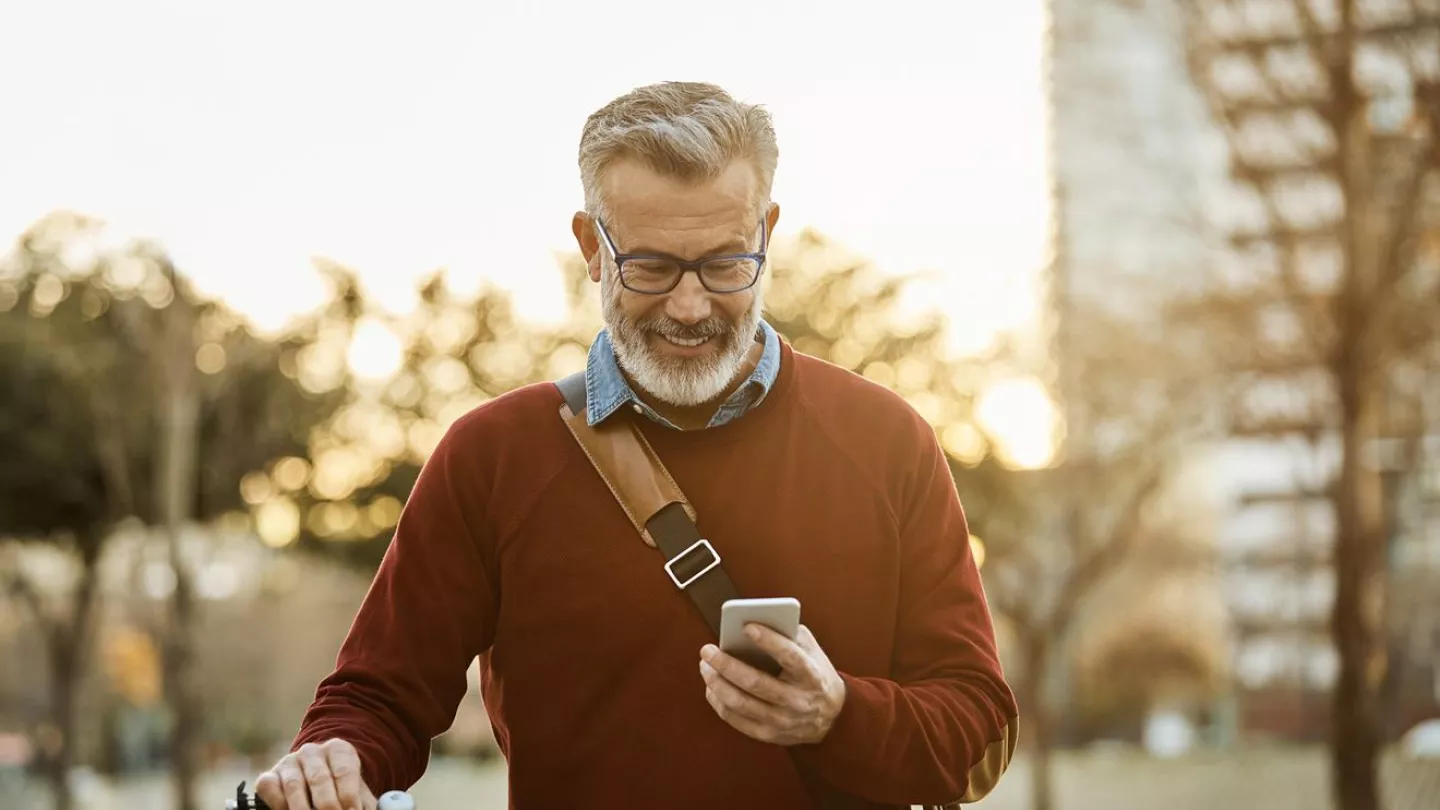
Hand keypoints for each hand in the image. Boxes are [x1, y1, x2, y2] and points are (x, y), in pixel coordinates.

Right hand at [254, 738, 377, 809]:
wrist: (317, 783)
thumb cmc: (341, 790)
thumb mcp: (357, 792)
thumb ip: (365, 804)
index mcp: (339, 750)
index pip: (345, 770)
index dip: (349, 794)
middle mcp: (312, 751)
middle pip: (320, 778)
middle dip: (328, 805)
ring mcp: (289, 762)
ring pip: (294, 785)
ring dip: (303, 809)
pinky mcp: (269, 775)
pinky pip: (270, 788)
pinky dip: (279, 804)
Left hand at [699, 623, 845, 745]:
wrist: (832, 718)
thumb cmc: (815, 674)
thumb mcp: (813, 651)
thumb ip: (789, 635)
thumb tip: (754, 623)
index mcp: (812, 675)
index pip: (790, 656)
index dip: (769, 641)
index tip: (747, 626)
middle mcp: (797, 700)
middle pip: (755, 682)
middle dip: (726, 664)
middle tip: (707, 650)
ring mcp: (783, 721)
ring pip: (740, 703)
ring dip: (716, 683)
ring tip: (705, 666)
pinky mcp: (769, 735)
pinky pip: (736, 719)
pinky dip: (718, 702)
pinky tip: (711, 686)